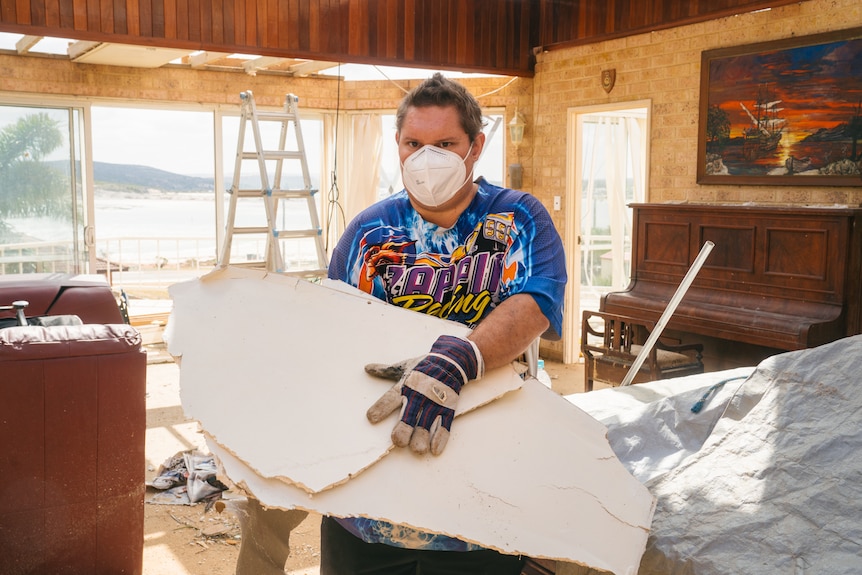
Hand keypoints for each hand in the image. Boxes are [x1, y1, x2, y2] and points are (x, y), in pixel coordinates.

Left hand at [366, 335, 482, 454]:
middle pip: (409, 415)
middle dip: (403, 429)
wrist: (451, 362)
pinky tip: (435, 450)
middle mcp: (418, 395)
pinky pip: (444, 425)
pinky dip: (441, 438)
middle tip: (398, 441)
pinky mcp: (447, 408)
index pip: (390, 398)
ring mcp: (434, 403)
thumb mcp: (403, 367)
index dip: (381, 408)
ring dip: (422, 437)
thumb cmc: (423, 366)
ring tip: (417, 449)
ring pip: (427, 423)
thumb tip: (366, 368)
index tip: (371, 418)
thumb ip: (385, 371)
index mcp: (405, 385)